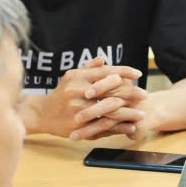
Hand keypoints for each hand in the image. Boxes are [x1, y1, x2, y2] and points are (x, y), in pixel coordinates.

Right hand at [24, 57, 146, 139]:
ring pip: (109, 110)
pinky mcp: (79, 125)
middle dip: (130, 93)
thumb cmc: (61, 93)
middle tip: (144, 95)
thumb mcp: (71, 77)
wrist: (42, 113)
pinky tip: (130, 127)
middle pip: (110, 90)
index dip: (124, 71)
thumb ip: (88, 68)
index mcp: (78, 76)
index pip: (105, 71)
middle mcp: (78, 91)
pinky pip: (103, 126)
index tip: (138, 73)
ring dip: (128, 112)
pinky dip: (118, 127)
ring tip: (142, 113)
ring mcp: (78, 108)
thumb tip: (103, 59)